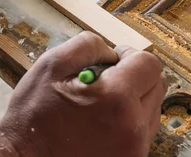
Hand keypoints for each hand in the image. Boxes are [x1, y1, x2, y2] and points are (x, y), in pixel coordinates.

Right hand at [0, 32, 164, 156]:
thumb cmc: (33, 117)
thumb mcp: (51, 65)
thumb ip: (88, 45)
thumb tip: (113, 50)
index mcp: (117, 98)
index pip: (149, 64)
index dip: (130, 55)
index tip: (114, 60)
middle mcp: (133, 126)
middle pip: (157, 85)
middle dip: (136, 76)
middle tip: (107, 81)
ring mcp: (134, 148)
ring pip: (153, 109)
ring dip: (135, 99)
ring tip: (103, 104)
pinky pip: (143, 131)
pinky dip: (130, 121)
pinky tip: (103, 122)